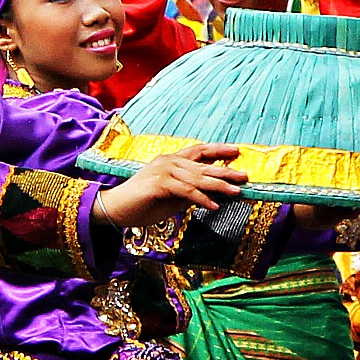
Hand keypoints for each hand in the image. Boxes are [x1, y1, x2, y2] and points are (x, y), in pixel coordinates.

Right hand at [97, 148, 244, 227]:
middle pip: (203, 166)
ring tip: (237, 192)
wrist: (115, 208)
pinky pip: (186, 191)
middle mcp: (169, 162)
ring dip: (219, 186)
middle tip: (245, 177)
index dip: (219, 150)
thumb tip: (214, 195)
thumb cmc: (143, 204)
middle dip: (226, 171)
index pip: (199, 151)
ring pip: (197, 178)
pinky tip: (214, 206)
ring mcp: (163, 171)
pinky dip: (201, 199)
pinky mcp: (159, 184)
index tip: (237, 151)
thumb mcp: (172, 198)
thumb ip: (191, 193)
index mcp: (172, 161)